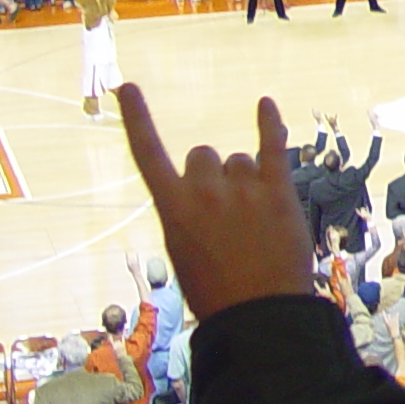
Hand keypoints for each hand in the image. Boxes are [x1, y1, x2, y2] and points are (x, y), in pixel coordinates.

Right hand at [119, 86, 312, 320]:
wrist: (260, 316)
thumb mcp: (185, 254)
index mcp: (172, 209)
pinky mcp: (277, 191)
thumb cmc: (218, 293)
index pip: (148, 153)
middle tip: (227, 215)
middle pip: (204, 157)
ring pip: (239, 160)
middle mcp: (203, 190)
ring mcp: (242, 188)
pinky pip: (273, 146)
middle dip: (212, 176)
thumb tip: (205, 190)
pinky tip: (265, 104)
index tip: (127, 87)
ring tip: (255, 221)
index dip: (137, 118)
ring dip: (245, 179)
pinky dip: (270, 124)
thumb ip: (190, 214)